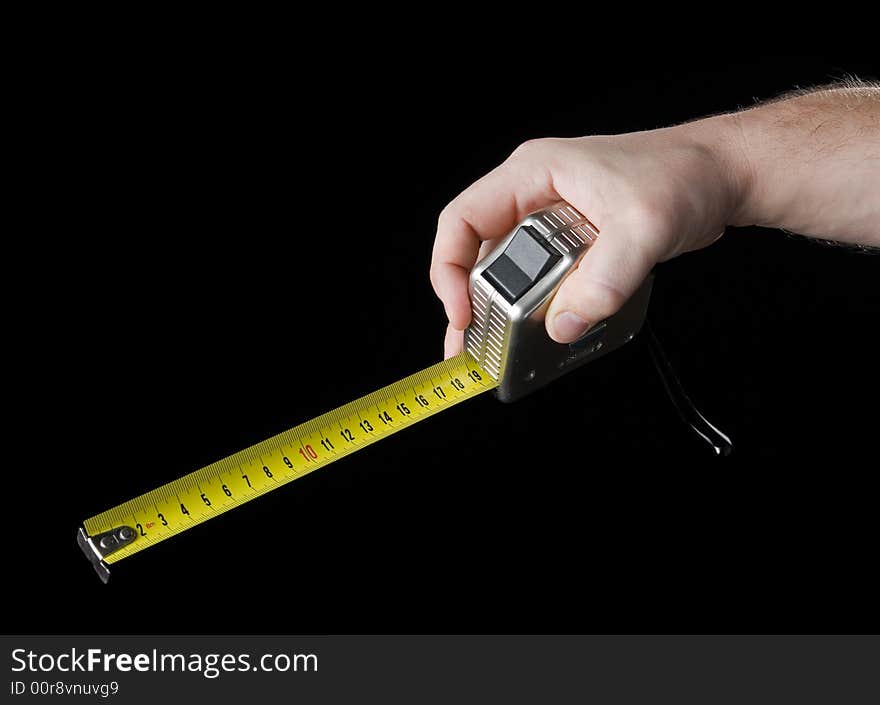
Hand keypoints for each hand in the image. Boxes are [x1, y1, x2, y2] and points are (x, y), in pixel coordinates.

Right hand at [430, 120, 741, 357]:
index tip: (463, 312)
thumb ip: (603, 281)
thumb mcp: (643, 229)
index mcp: (532, 174)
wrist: (722, 175)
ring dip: (505, 311)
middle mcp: (533, 196)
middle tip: (473, 346)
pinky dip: (538, 309)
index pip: (462, 220)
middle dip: (474, 302)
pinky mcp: (572, 243)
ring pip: (509, 272)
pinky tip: (543, 333)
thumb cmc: (684, 175)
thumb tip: (564, 324)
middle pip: (480, 253)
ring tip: (499, 350)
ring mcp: (551, 220)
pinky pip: (540, 280)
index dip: (450, 269)